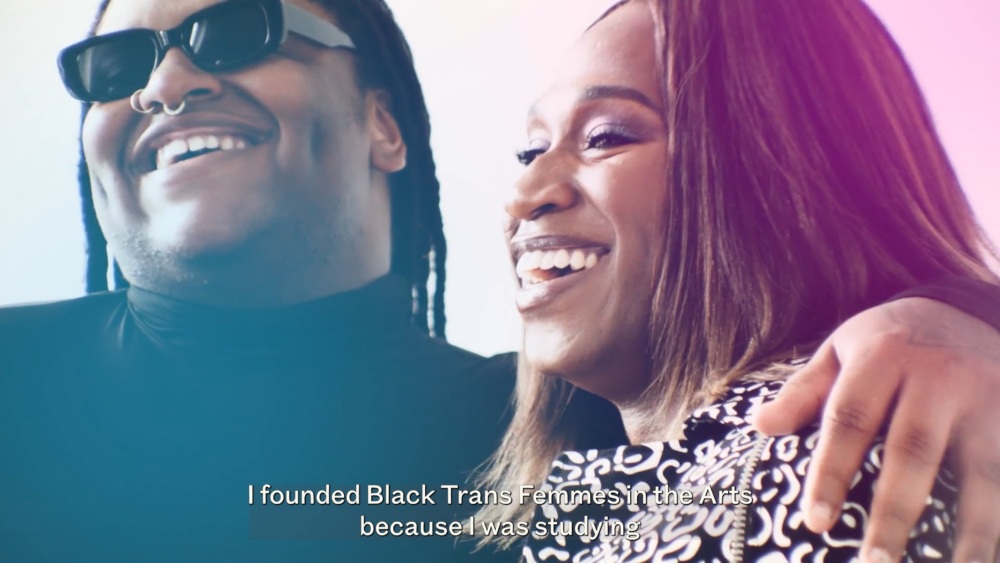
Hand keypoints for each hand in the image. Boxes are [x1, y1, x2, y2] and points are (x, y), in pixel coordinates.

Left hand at [752, 297, 999, 562]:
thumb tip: (761, 426)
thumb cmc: (886, 341)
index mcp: (882, 357)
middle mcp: (937, 376)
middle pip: (913, 450)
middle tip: (874, 562)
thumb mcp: (840, 350)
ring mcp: (987, 396)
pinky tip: (990, 553)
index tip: (814, 522)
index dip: (832, 472)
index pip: (850, 419)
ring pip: (980, 470)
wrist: (963, 308)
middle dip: (894, 511)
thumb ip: (804, 391)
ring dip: (970, 528)